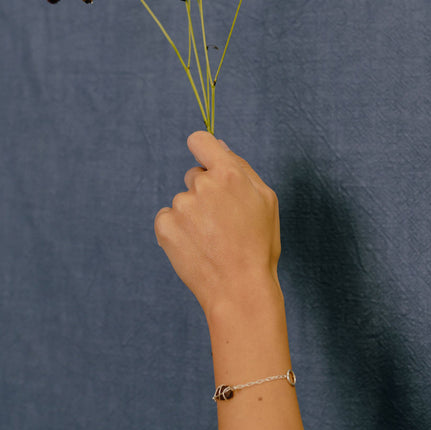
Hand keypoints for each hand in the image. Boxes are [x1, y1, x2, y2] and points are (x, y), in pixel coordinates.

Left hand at [154, 132, 280, 320]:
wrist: (240, 289)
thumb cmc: (259, 245)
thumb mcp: (265, 200)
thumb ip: (241, 167)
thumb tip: (219, 146)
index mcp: (228, 173)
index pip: (200, 140)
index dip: (203, 149)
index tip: (206, 162)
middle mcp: (201, 184)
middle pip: (194, 175)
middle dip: (205, 192)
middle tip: (223, 222)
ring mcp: (181, 206)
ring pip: (183, 201)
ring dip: (193, 215)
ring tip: (212, 240)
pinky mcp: (165, 227)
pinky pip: (167, 218)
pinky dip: (177, 230)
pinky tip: (196, 246)